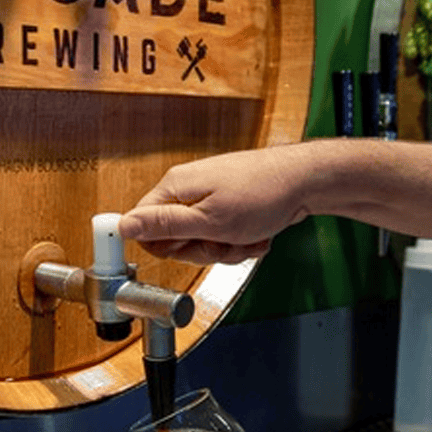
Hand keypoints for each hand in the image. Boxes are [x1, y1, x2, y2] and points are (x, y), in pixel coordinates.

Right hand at [118, 146, 308, 263]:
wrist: (306, 181)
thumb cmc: (264, 193)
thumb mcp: (209, 220)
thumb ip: (164, 225)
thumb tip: (124, 226)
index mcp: (175, 188)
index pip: (143, 227)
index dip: (166, 247)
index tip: (189, 247)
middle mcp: (188, 190)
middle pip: (175, 240)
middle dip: (203, 250)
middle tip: (224, 241)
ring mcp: (210, 198)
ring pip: (202, 242)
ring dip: (227, 249)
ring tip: (246, 236)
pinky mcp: (228, 206)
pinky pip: (223, 236)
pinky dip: (241, 242)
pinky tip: (257, 233)